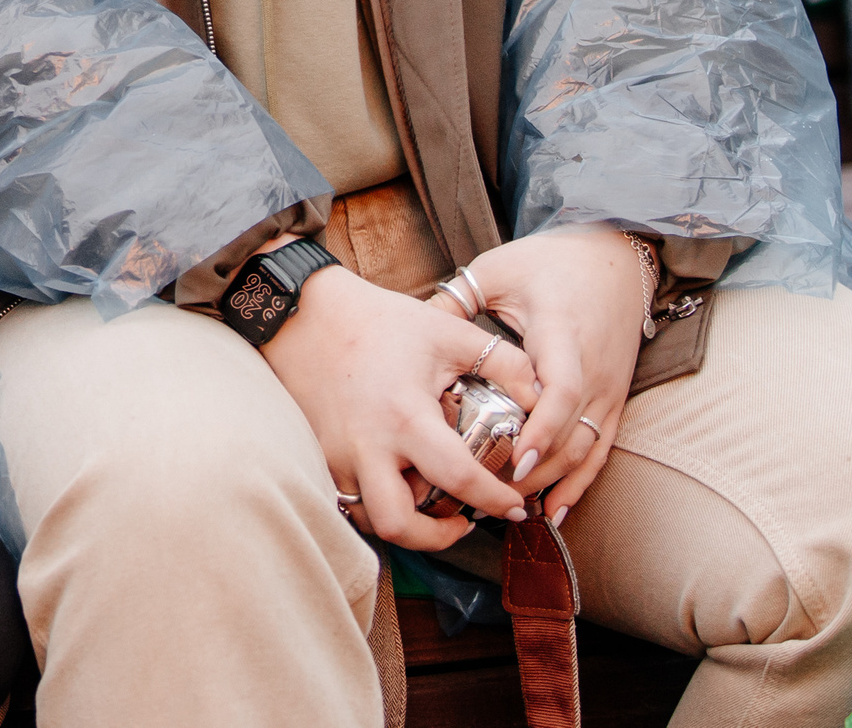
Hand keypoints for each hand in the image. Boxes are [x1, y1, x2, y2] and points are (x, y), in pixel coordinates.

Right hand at [261, 264, 538, 550]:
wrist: (305, 313)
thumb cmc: (380, 321)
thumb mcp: (449, 332)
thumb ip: (505, 364)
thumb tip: (546, 398)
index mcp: (404, 417)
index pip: (459, 479)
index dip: (495, 500)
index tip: (516, 504)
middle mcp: (367, 445)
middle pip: (398, 525)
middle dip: (438, 538)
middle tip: (465, 521)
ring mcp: (338, 454)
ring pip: (369, 519)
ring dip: (405, 525)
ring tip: (433, 506)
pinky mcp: (320, 454)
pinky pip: (351, 497)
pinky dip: (379, 502)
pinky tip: (401, 482)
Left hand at [434, 227, 642, 523]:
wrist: (615, 260)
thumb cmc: (549, 262)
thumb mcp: (497, 271)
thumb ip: (457, 300)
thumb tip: (409, 327)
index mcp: (562, 333)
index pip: (559, 390)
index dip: (539, 429)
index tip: (512, 459)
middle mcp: (592, 368)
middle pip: (571, 432)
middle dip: (535, 470)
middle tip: (492, 496)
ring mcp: (608, 388)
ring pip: (586, 449)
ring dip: (551, 482)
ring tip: (511, 507)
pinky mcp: (615, 401)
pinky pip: (601, 450)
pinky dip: (579, 483)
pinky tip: (555, 510)